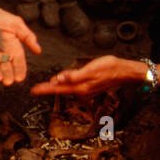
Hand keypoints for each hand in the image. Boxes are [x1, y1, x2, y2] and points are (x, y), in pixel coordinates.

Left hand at [0, 4, 41, 85]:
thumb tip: (38, 51)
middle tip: (10, 81)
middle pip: (7, 67)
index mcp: (13, 48)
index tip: (20, 78)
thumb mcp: (17, 25)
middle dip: (8, 75)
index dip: (20, 70)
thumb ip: (28, 37)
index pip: (18, 62)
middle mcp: (2, 54)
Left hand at [29, 56, 151, 96]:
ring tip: (45, 86)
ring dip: (57, 87)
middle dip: (48, 89)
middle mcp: (82, 92)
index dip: (45, 89)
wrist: (125, 72)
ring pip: (67, 88)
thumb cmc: (110, 68)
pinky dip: (66, 85)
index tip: (34, 90)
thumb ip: (74, 75)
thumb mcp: (91, 69)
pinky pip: (74, 87)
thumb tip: (59, 79)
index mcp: (80, 87)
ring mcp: (86, 91)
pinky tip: (63, 82)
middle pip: (61, 89)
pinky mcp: (90, 88)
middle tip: (35, 89)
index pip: (58, 88)